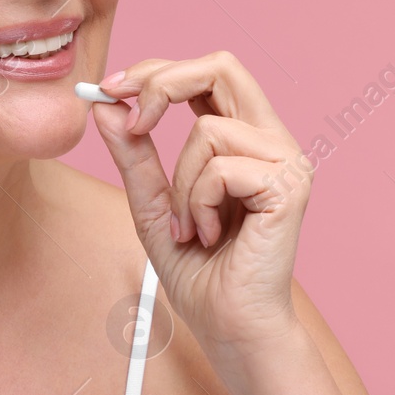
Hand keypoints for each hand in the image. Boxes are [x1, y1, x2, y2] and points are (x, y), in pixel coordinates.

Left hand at [90, 52, 313, 354]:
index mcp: (245, 138)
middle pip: (222, 66)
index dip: (158, 70)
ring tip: (190, 226)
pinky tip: (209, 236)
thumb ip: (133, 154)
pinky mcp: (288, 187)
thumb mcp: (152, 203)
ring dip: (179, 184)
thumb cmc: (202, 273)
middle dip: (163, 84)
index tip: (111, 90)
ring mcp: (287, 161)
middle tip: (132, 119)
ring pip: (207, 130)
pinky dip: (197, 204)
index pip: (208, 73)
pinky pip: (219, 168)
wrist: (230, 327)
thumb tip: (106, 107)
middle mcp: (272, 141)